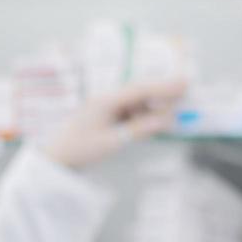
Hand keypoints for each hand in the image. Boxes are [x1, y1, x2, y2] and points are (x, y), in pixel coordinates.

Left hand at [41, 80, 187, 169]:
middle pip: (141, 91)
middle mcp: (107, 98)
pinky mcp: (106, 115)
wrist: (55, 158)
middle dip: (163, 92)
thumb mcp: (111, 142)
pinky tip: (153, 123)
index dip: (164, 86)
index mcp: (106, 100)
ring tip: (170, 116)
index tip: (185, 83)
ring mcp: (106, 106)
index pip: (141, 89)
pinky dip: (144, 116)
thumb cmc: (80, 150)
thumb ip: (138, 130)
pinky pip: (130, 111)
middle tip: (186, 91)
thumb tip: (165, 121)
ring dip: (154, 107)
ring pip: (137, 101)